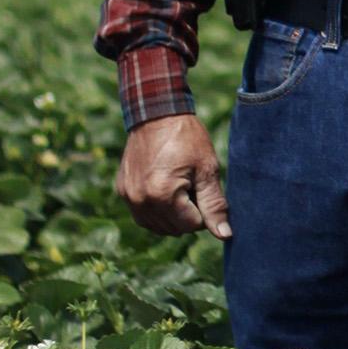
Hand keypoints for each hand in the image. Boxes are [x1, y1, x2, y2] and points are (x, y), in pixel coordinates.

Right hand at [115, 114, 231, 239]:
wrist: (157, 113)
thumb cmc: (187, 138)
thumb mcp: (207, 169)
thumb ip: (215, 204)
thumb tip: (224, 235)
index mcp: (162, 196)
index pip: (191, 226)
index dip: (203, 210)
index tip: (202, 187)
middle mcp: (141, 201)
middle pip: (174, 229)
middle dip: (188, 213)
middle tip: (191, 184)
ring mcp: (129, 197)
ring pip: (158, 227)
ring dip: (172, 215)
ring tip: (178, 185)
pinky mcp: (123, 191)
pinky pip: (143, 216)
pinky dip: (157, 211)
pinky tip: (165, 189)